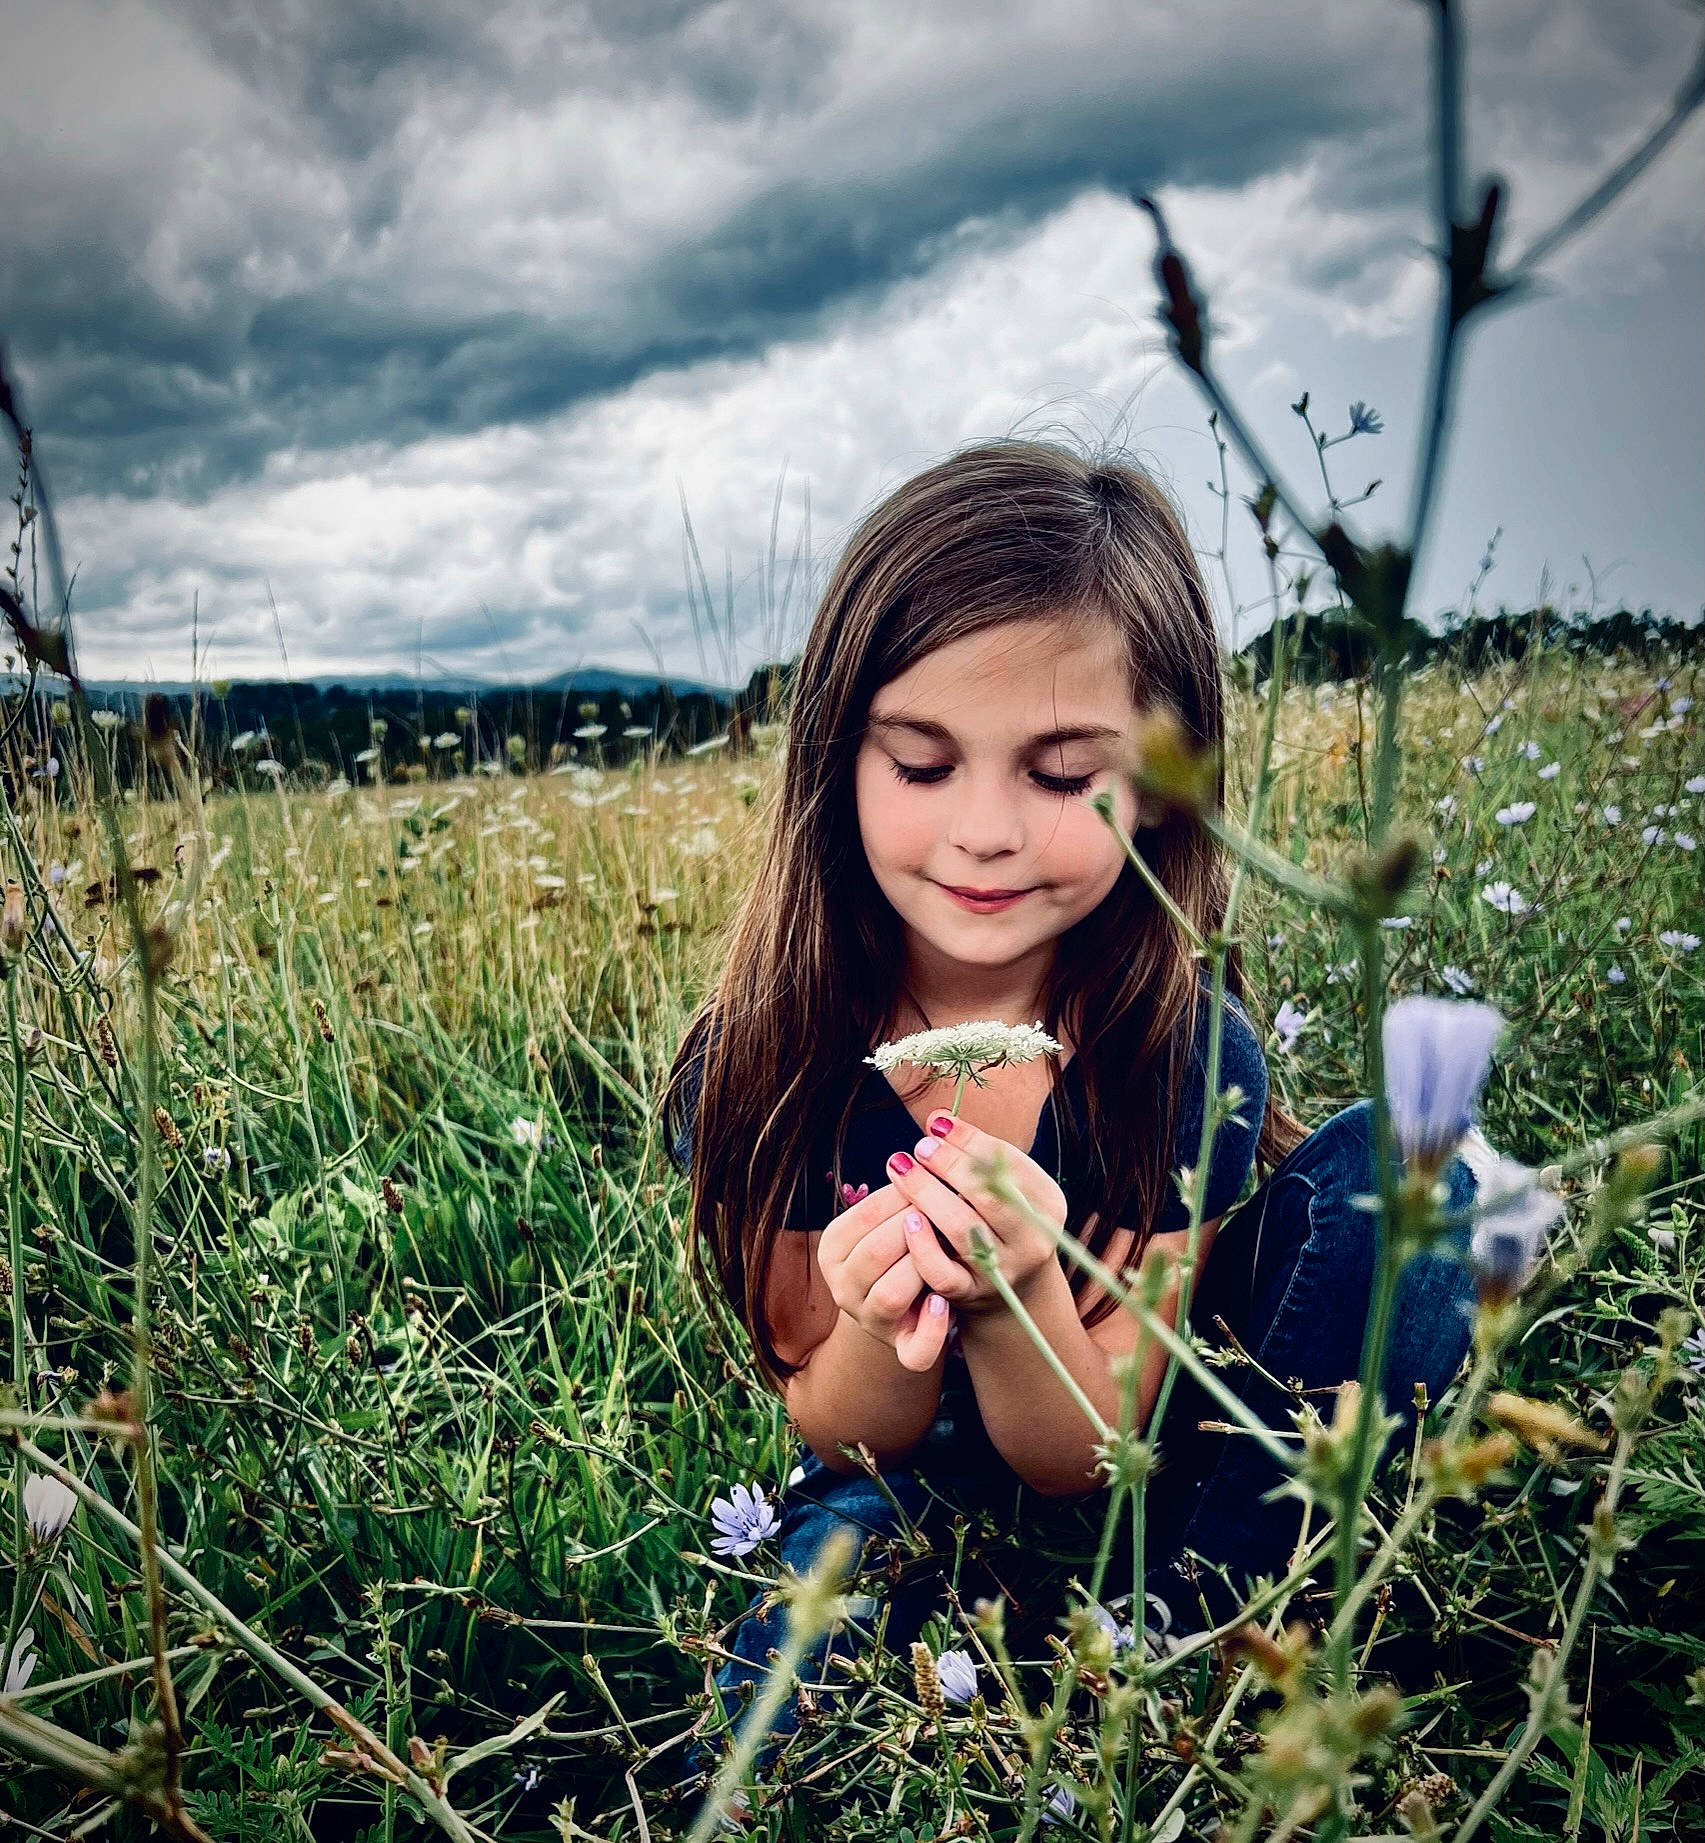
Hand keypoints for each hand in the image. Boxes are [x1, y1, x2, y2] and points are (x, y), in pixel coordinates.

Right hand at [816, 1181, 956, 1371]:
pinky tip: (944, 1303)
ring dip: (921, 1269)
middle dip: (914, 1230)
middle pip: (875, 1253)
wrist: (913, 1298)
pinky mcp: (902, 1348)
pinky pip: (914, 1350)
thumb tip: (924, 1161)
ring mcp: (869, 1320)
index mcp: (833, 1248)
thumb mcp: (892, 1218)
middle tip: (943, 1216)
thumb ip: (902, 1196)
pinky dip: (932, 1329)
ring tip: (945, 1252)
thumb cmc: (905, 1245)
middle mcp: (842, 1287)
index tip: (930, 1182)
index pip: (864, 1214)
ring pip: (890, 1294)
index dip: (903, 1196)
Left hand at [884, 1112, 1066, 1317]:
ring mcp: (1003, 1270)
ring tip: (901, 1167)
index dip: (971, 1140)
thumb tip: (938, 1119)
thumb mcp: (1009, 1188)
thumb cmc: (1003, 1222)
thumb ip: (979, 1155)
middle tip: (921, 1146)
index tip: (938, 1124)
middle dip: (951, 1165)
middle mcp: (1032, 1239)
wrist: (1014, 1289)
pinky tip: (905, 1219)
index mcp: (1048, 1204)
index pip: (1010, 1164)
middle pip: (989, 1197)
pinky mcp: (971, 1294)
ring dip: (927, 1193)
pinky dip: (921, 1246)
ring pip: (964, 1229)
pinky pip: (942, 1272)